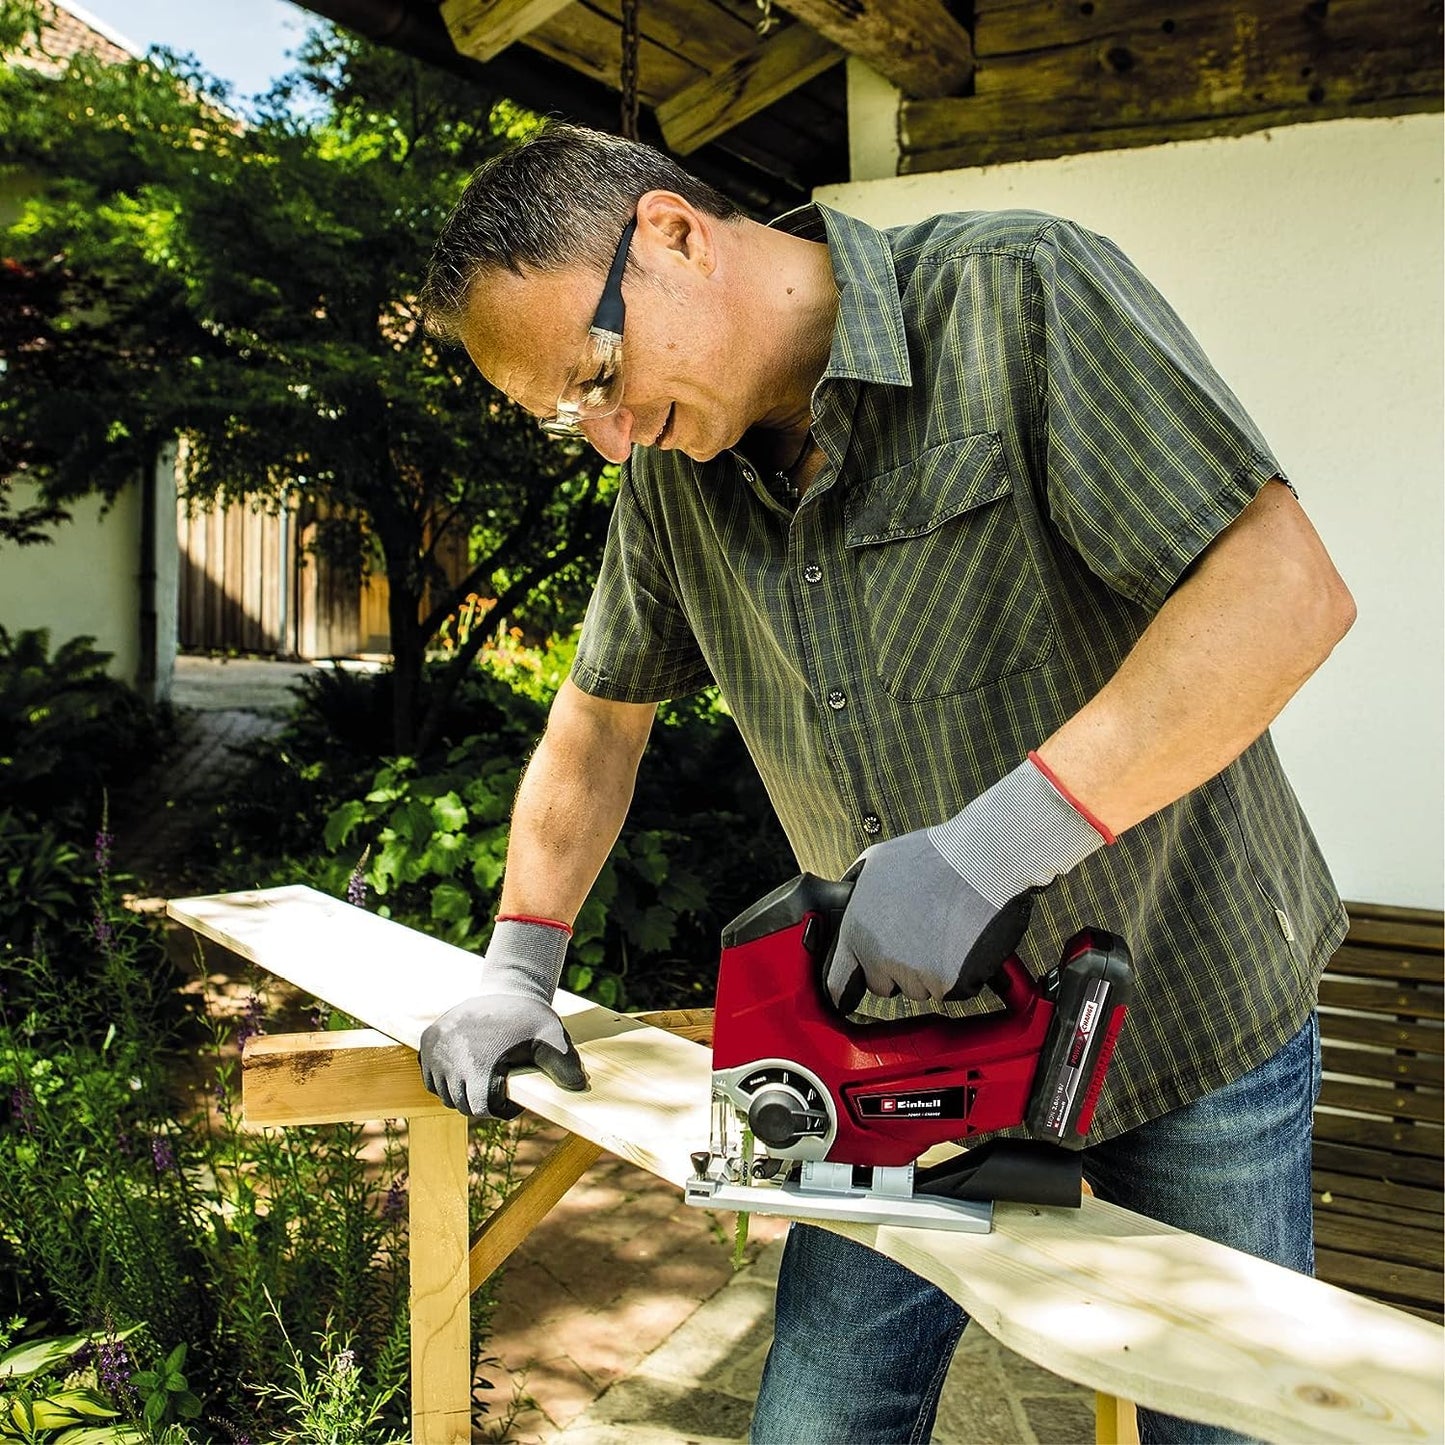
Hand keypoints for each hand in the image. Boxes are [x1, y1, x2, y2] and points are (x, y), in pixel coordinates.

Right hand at [419, 917, 586, 1118]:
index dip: (499, 1109)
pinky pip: (430, 1077)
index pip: (481, 1110)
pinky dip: (444, 1080)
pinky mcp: (427, 1040)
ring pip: (444, 1093)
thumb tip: (579, 1086)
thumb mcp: (553, 1039)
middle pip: (462, 1104)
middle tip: (498, 1085)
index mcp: (479, 1067)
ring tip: (482, 1077)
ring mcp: (435, 1051)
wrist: (506, 987)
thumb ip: (565, 1065)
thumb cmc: (531, 1016)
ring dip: (461, 1092)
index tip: (510, 1095)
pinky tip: (465, 1070)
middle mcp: (451, 1062)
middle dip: (481, 1101)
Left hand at [825, 756, 1110, 1009]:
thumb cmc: (932, 856)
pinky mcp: (948, 983)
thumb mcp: (875, 861)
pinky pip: (950, 990)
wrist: (980, 862)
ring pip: (920, 989)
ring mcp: (915, 973)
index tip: (854, 988)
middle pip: (884, 985)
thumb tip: (845, 900)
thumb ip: (855, 891)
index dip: (847, 986)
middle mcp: (880, 958)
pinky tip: (962, 942)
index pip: (837, 983)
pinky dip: (958, 974)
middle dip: (897, 970)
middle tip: (918, 938)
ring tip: (944, 932)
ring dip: (929, 971)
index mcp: (857, 931)